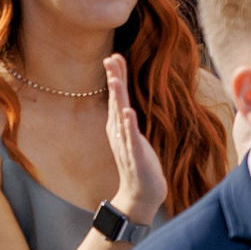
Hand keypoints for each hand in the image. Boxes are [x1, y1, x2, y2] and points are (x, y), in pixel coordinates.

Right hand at [101, 54, 166, 225]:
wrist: (141, 193)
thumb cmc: (138, 161)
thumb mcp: (133, 134)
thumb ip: (128, 115)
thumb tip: (126, 101)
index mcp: (118, 125)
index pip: (117, 96)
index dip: (116, 76)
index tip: (113, 55)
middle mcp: (118, 132)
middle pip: (116, 100)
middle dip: (114, 79)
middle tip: (109, 58)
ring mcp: (126, 143)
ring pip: (121, 116)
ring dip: (118, 98)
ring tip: (116, 79)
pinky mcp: (135, 155)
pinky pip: (131, 138)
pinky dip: (129, 125)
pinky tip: (128, 113)